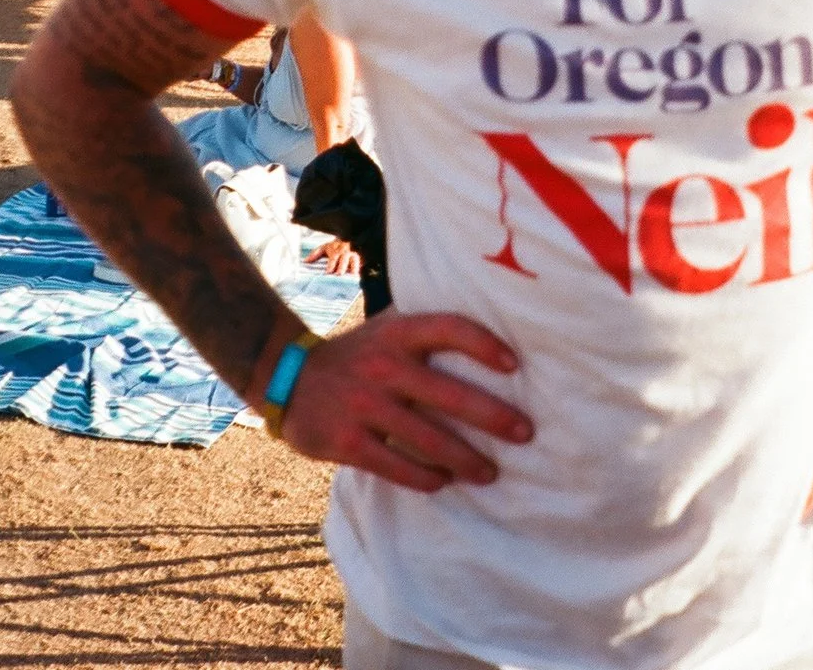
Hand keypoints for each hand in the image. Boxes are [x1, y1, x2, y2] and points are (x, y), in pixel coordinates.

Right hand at [274, 312, 531, 491]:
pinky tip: (444, 482)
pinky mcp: (347, 442)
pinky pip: (396, 466)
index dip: (484, 344)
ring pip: (428, 439)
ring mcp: (364, 405)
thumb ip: (425, 332)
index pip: (449, 329)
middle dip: (493, 417)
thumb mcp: (386, 329)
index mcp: (398, 333)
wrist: (286, 376)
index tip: (515, 365)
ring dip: (466, 459)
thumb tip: (493, 338)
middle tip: (525, 433)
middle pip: (449, 394)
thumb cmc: (357, 354)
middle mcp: (383, 366)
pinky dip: (425, 478)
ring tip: (491, 472)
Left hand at [307, 237, 359, 275]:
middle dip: (342, 267)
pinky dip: (361, 268)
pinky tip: (360, 275)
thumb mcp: (325, 248)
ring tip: (353, 275)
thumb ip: (315, 254)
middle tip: (339, 274)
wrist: (349, 238)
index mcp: (336, 249)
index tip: (328, 272)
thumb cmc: (335, 246)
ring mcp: (354, 255)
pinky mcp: (362, 258)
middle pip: (344, 259)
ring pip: (355, 260)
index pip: (334, 258)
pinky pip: (362, 263)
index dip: (331, 265)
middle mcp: (345, 252)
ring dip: (354, 267)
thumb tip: (305, 262)